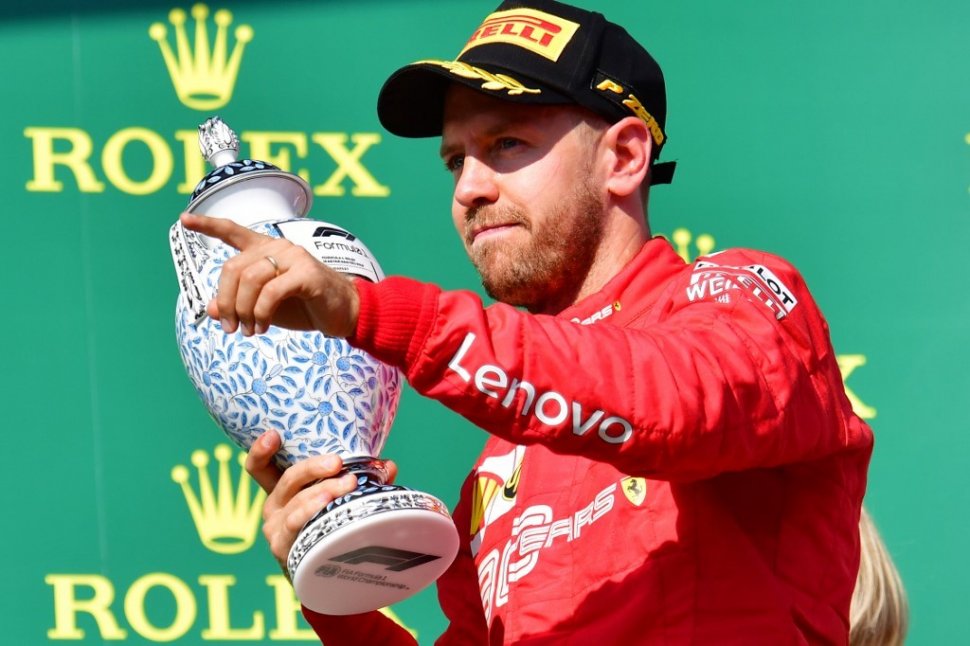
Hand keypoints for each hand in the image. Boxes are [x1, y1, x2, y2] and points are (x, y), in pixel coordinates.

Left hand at [179, 212, 359, 337]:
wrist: (344, 314)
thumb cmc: (304, 307)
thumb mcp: (264, 307)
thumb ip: (238, 304)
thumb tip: (211, 309)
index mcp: (267, 250)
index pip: (234, 232)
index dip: (208, 225)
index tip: (184, 219)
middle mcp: (278, 247)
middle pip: (233, 268)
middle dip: (226, 301)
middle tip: (230, 327)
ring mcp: (294, 257)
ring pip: (249, 280)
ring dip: (243, 311)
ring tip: (249, 331)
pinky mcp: (307, 273)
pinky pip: (270, 292)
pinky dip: (260, 314)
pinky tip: (262, 327)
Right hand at [245, 431, 397, 567]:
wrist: (327, 579)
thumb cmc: (332, 530)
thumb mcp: (341, 501)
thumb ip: (362, 481)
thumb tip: (388, 466)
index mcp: (284, 490)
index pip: (260, 468)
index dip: (261, 450)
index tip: (273, 434)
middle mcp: (274, 506)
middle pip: (288, 479)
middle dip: (314, 467)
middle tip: (338, 462)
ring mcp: (276, 528)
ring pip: (296, 502)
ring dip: (323, 491)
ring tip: (347, 484)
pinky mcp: (283, 547)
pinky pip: (297, 525)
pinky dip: (313, 512)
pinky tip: (328, 506)